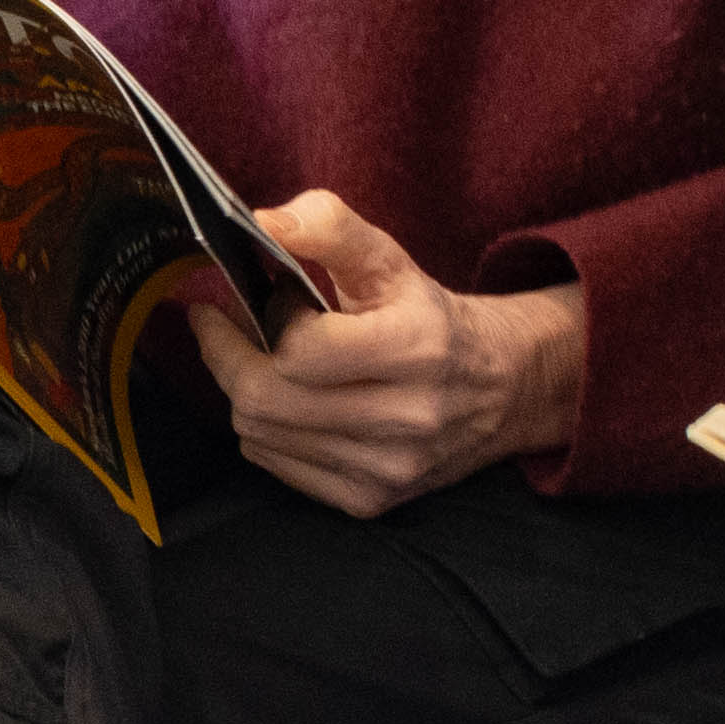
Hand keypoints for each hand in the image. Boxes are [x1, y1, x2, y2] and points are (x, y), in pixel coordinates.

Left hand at [189, 192, 578, 518]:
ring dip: (242, 389)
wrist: (501, 388)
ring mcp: (386, 468)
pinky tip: (285, 398)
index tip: (270, 295)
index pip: (298, 349)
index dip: (268, 317)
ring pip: (259, 434)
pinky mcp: (369, 500)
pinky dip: (265, 428)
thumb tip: (266, 223)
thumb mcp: (391, 259)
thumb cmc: (431, 317)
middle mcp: (406, 418)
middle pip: (264, 399)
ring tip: (260, 356)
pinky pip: (276, 465)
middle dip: (227, 356)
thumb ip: (330, 227)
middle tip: (223, 322)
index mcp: (416, 349)